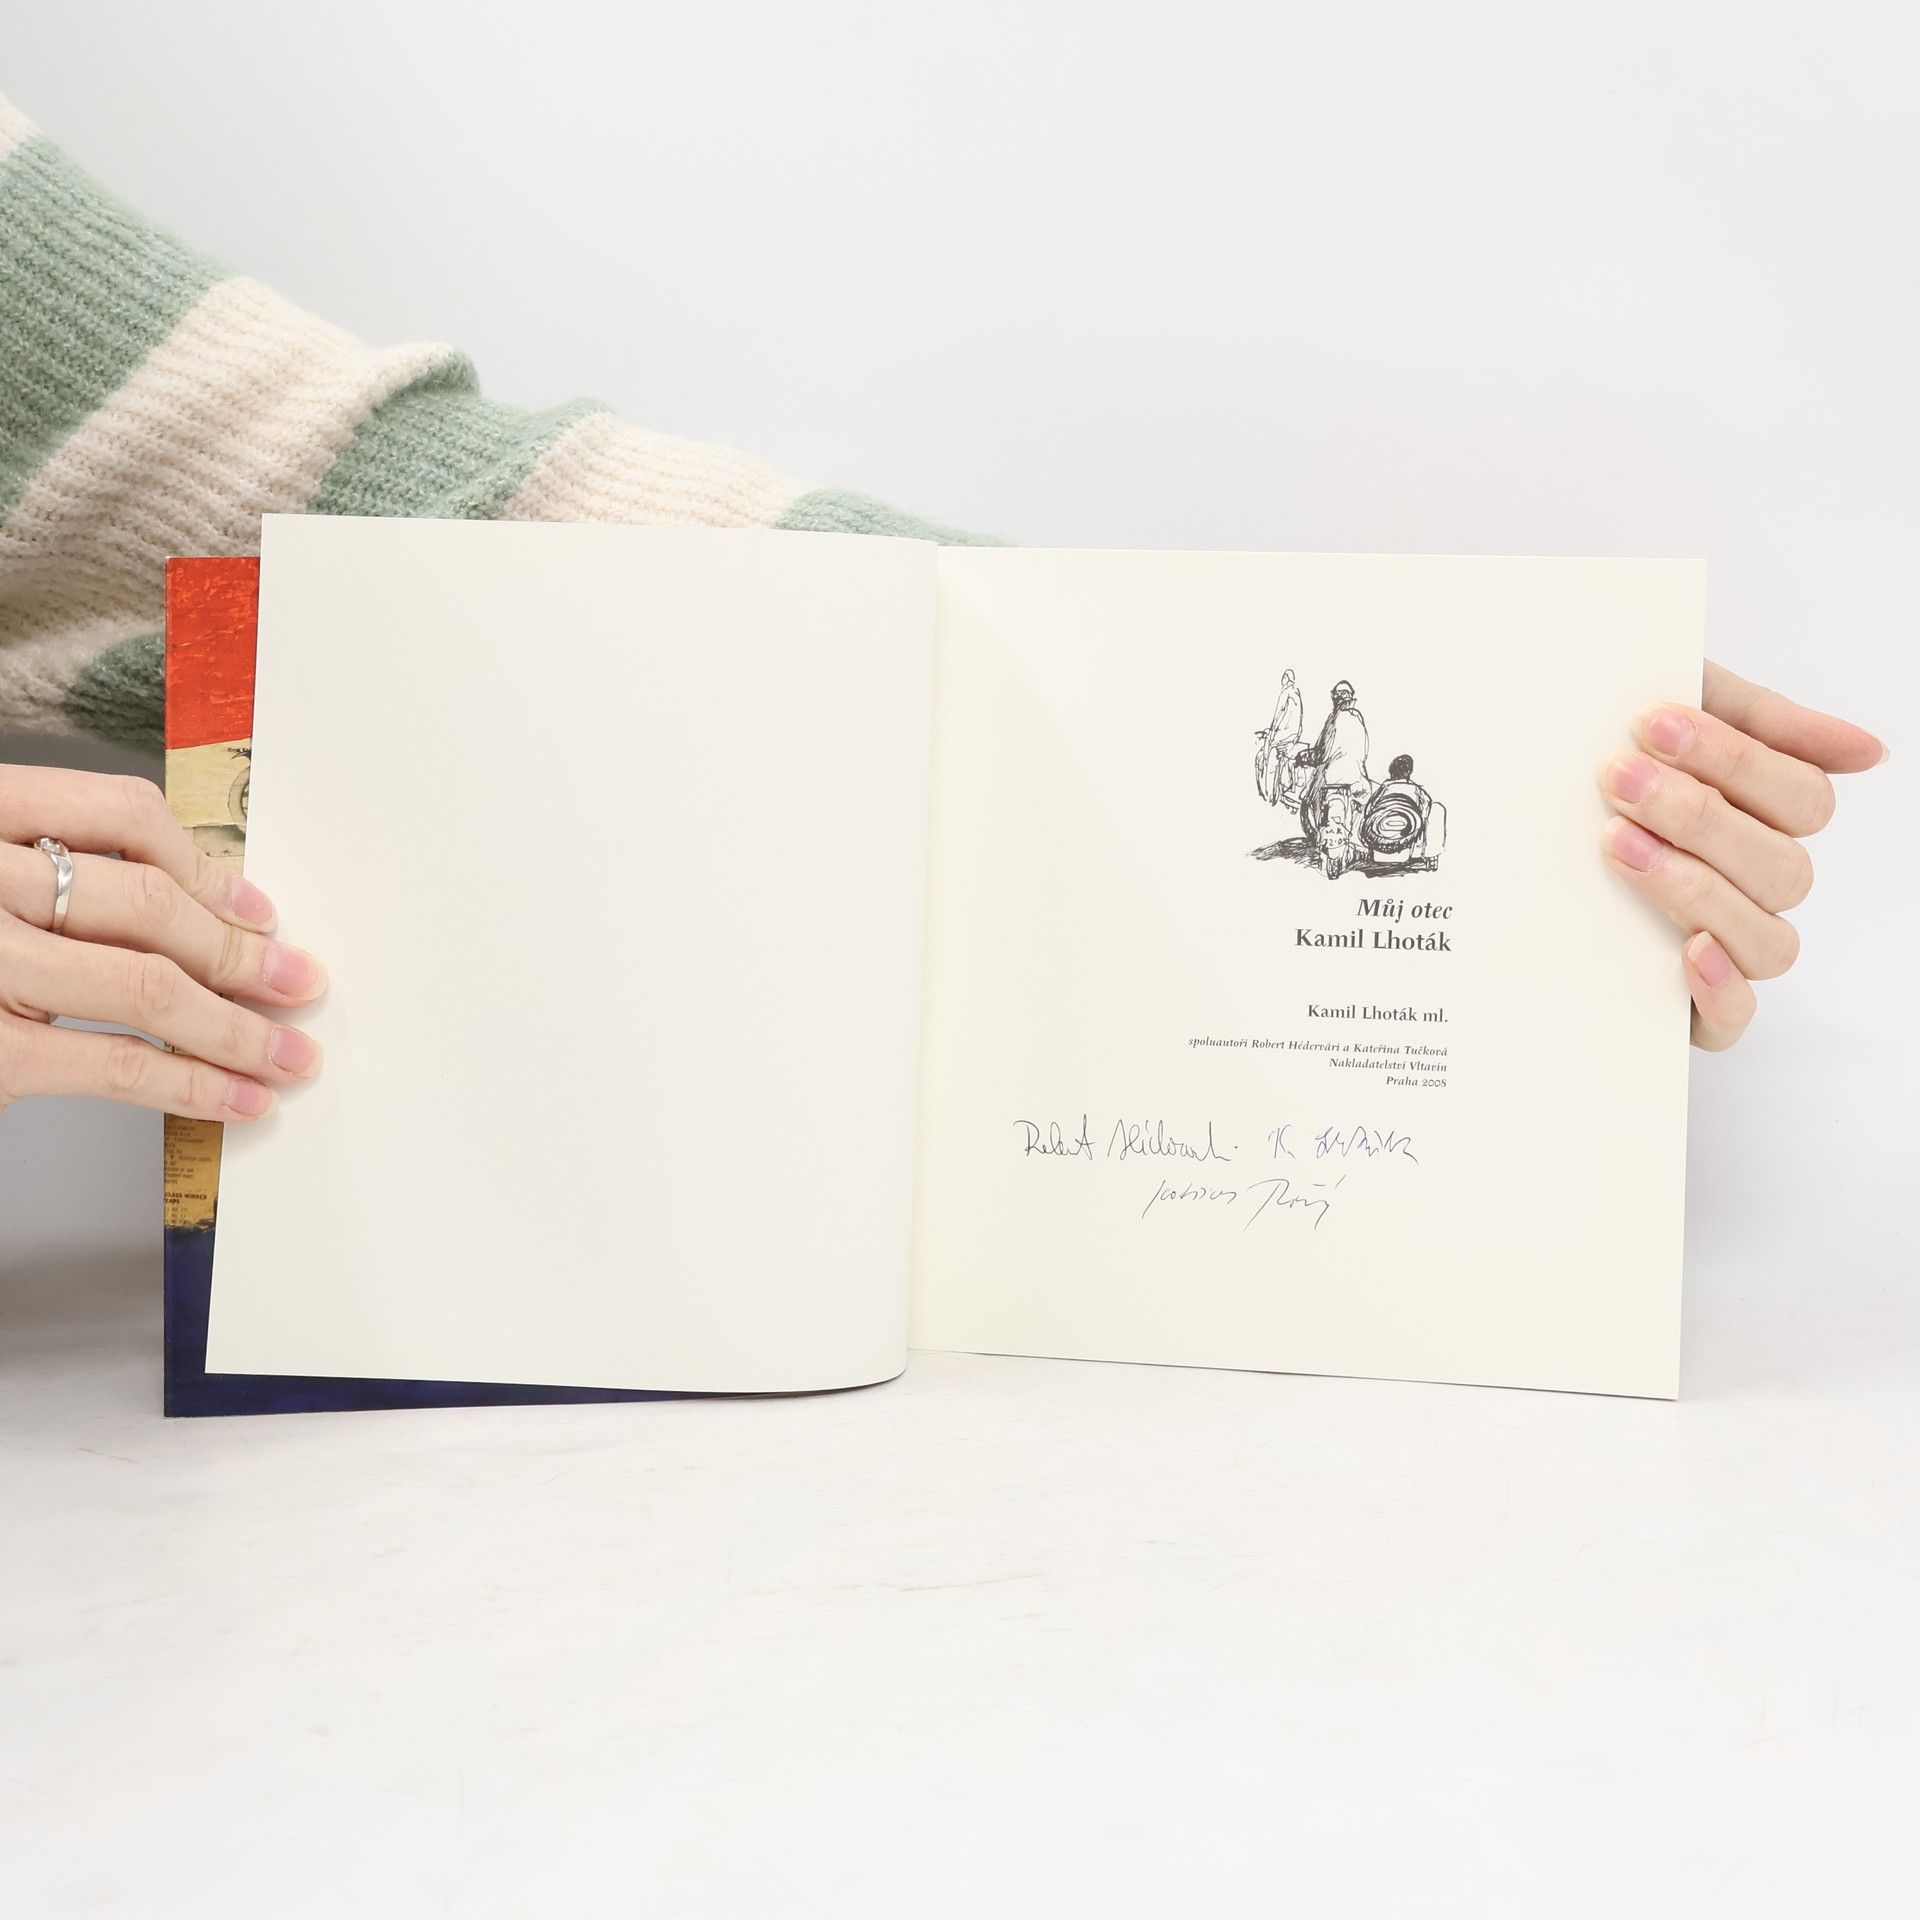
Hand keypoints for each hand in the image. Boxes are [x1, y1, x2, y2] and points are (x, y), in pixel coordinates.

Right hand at [0, 765, 324, 1121]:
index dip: (202, 864)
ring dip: (238, 1025)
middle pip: (142, 900)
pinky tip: (240, 1098)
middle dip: (237, 951)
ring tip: (289, 1055)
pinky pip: (119, 1062)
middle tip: (298, 983)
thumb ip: (51, 878)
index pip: (114, 810)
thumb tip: (202, 914)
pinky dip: (196, 1084)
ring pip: (145, 982)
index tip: (256, 910)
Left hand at [1598, 661, 1886, 1050]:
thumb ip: (1762, 720)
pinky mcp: (1690, 1006)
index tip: (1651, 722)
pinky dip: (1719, 987)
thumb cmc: (1613, 770)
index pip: (1800, 797)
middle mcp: (1760, 887)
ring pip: (1766, 939)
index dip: (1735, 759)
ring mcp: (1732, 947)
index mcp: (1770, 820)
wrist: (1516, 822)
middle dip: (1698, 817)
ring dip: (1694, 888)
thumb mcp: (1677, 717)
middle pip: (1781, 866)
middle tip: (1618, 777)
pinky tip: (1687, 949)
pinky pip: (1733, 1016)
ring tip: (1617, 845)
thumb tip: (1870, 752)